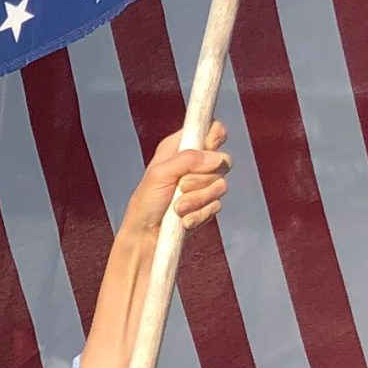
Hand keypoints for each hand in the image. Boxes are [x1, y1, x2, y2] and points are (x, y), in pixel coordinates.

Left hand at [121, 121, 231, 236]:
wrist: (145, 238)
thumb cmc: (145, 204)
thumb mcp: (160, 174)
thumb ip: (188, 160)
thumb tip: (216, 157)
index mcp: (179, 148)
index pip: (210, 129)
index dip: (214, 136)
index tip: (208, 148)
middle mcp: (194, 164)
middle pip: (222, 160)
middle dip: (201, 179)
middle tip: (180, 187)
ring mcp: (202, 186)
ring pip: (221, 186)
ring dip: (197, 200)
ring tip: (177, 208)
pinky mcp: (206, 205)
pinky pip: (216, 206)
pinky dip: (199, 215)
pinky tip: (183, 220)